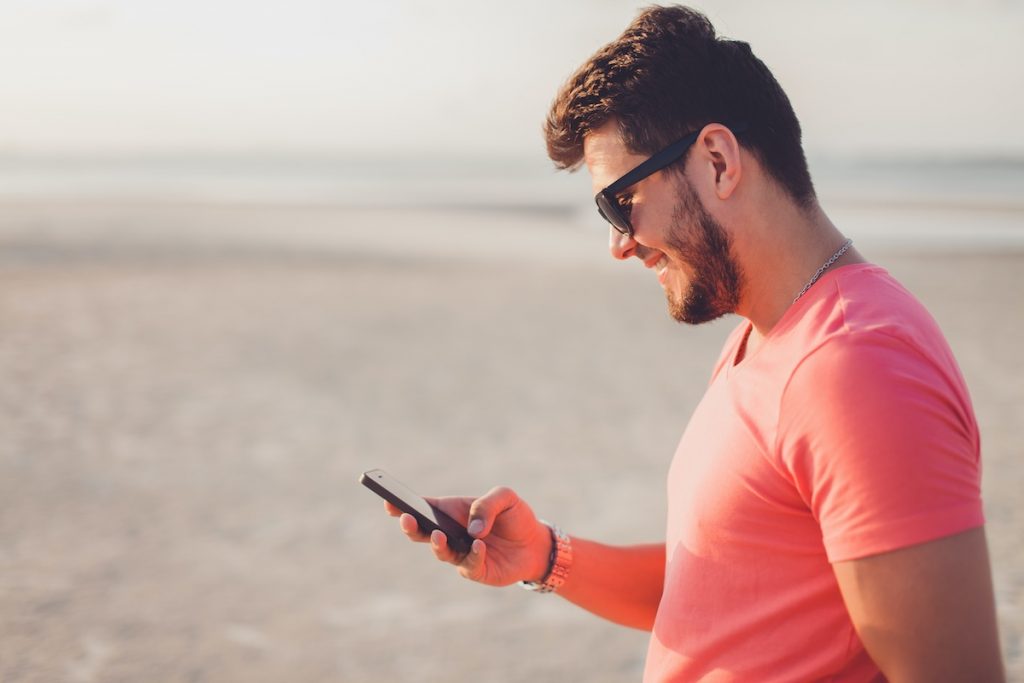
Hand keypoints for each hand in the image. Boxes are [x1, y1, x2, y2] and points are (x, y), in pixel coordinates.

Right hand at [384, 486, 551, 586]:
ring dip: (438, 544)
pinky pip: (469, 564)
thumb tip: (472, 529)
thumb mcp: (505, 498)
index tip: (388, 499)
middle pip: (421, 532)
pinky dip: (473, 555)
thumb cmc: (514, 516)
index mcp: (450, 511)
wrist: (536, 542)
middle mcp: (449, 533)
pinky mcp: (475, 570)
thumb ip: (487, 505)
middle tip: (406, 518)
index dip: (401, 504)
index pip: (421, 507)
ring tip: (439, 535)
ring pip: (440, 551)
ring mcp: (459, 553)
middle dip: (410, 526)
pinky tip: (479, 546)